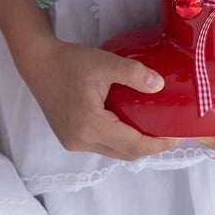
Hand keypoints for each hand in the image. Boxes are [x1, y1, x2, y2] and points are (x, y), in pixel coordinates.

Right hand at [18, 37, 179, 160]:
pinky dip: (118, 140)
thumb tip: (159, 85)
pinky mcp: (69, 138)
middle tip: (169, 133)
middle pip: (125, 154)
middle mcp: (81, 140)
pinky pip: (101, 145)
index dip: (158, 144)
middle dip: (150, 147)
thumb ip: (132, 73)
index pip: (133, 146)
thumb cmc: (69, 61)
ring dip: (133, 144)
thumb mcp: (103, 62)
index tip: (177, 136)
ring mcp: (73, 142)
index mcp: (90, 125)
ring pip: (113, 152)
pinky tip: (127, 125)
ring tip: (152, 129)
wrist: (37, 62)